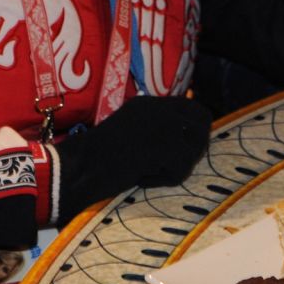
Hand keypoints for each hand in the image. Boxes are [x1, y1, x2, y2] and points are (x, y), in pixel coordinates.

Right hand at [51, 95, 211, 223]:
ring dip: (178, 166)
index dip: (195, 130)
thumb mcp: (128, 131)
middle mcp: (160, 108)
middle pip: (203, 121)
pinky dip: (164, 180)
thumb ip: (152, 129)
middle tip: (177, 164)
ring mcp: (164, 124)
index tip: (186, 149)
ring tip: (150, 173)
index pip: (191, 108)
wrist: (80, 166)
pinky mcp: (164, 145)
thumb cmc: (95, 157)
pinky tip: (142, 178)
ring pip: (194, 148)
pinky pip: (181, 169)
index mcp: (149, 103)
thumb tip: (182, 144)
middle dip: (196, 145)